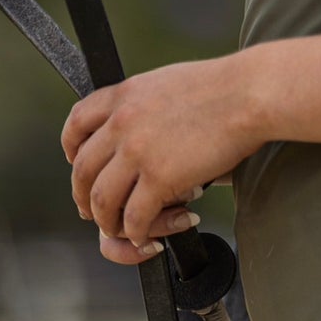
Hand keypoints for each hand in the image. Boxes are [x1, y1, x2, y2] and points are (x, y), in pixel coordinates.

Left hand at [61, 54, 262, 252]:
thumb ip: (146, 106)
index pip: (76, 123)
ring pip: (103, 201)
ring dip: (108, 222)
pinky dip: (137, 234)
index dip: (71, 150)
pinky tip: (149, 237)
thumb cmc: (223, 87)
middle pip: (82, 171)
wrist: (250, 93)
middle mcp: (123, 122)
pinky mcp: (160, 178)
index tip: (76, 164)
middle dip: (83, 198)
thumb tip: (143, 138)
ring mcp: (138, 151)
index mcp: (125, 94)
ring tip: (123, 229)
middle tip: (92, 212)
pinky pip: (135, 218)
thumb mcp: (168, 83)